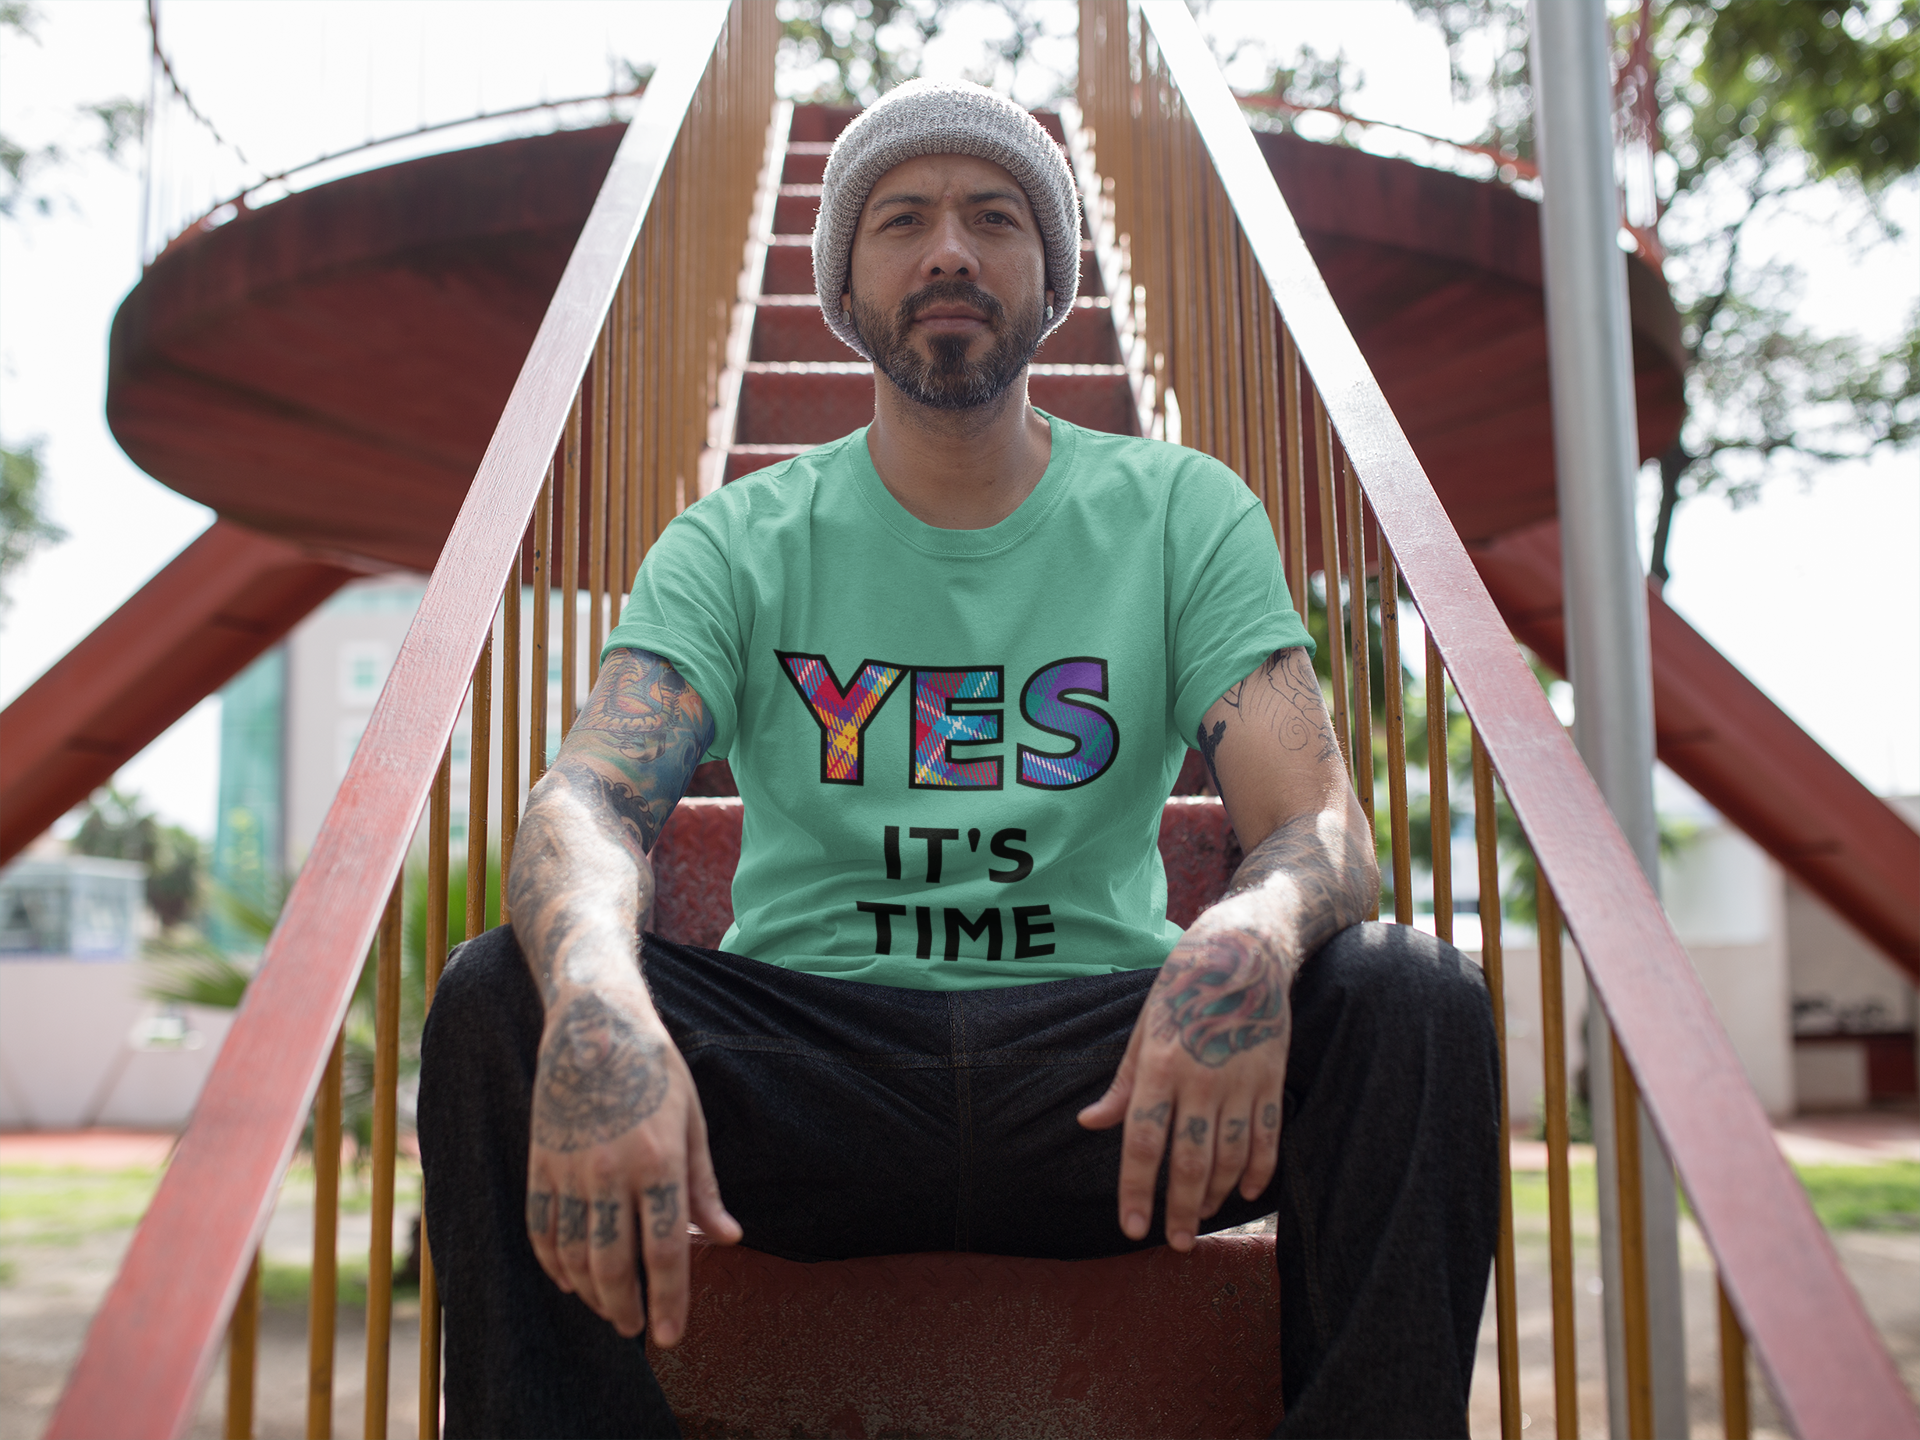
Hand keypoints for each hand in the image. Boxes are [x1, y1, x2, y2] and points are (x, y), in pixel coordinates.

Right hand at [523, 988, 740, 1344]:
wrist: (593, 1022)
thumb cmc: (654, 1070)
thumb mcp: (692, 1121)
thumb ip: (704, 1187)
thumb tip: (728, 1239)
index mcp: (659, 1160)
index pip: (664, 1251)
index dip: (670, 1300)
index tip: (671, 1335)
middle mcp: (610, 1171)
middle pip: (614, 1265)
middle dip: (627, 1309)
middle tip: (638, 1329)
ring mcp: (569, 1169)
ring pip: (574, 1256)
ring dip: (591, 1293)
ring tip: (609, 1308)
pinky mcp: (540, 1162)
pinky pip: (541, 1229)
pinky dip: (553, 1263)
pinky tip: (568, 1279)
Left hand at [1078, 915, 1291, 1249]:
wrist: (1244, 951)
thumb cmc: (1181, 988)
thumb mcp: (1143, 1028)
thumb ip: (1123, 1084)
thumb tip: (1090, 1124)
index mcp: (1160, 1065)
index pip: (1143, 1142)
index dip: (1136, 1191)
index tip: (1131, 1229)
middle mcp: (1201, 1078)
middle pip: (1191, 1161)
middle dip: (1181, 1210)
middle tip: (1175, 1244)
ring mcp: (1241, 1080)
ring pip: (1231, 1157)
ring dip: (1216, 1196)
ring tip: (1201, 1218)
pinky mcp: (1272, 1079)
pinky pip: (1267, 1138)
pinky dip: (1258, 1172)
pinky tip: (1245, 1193)